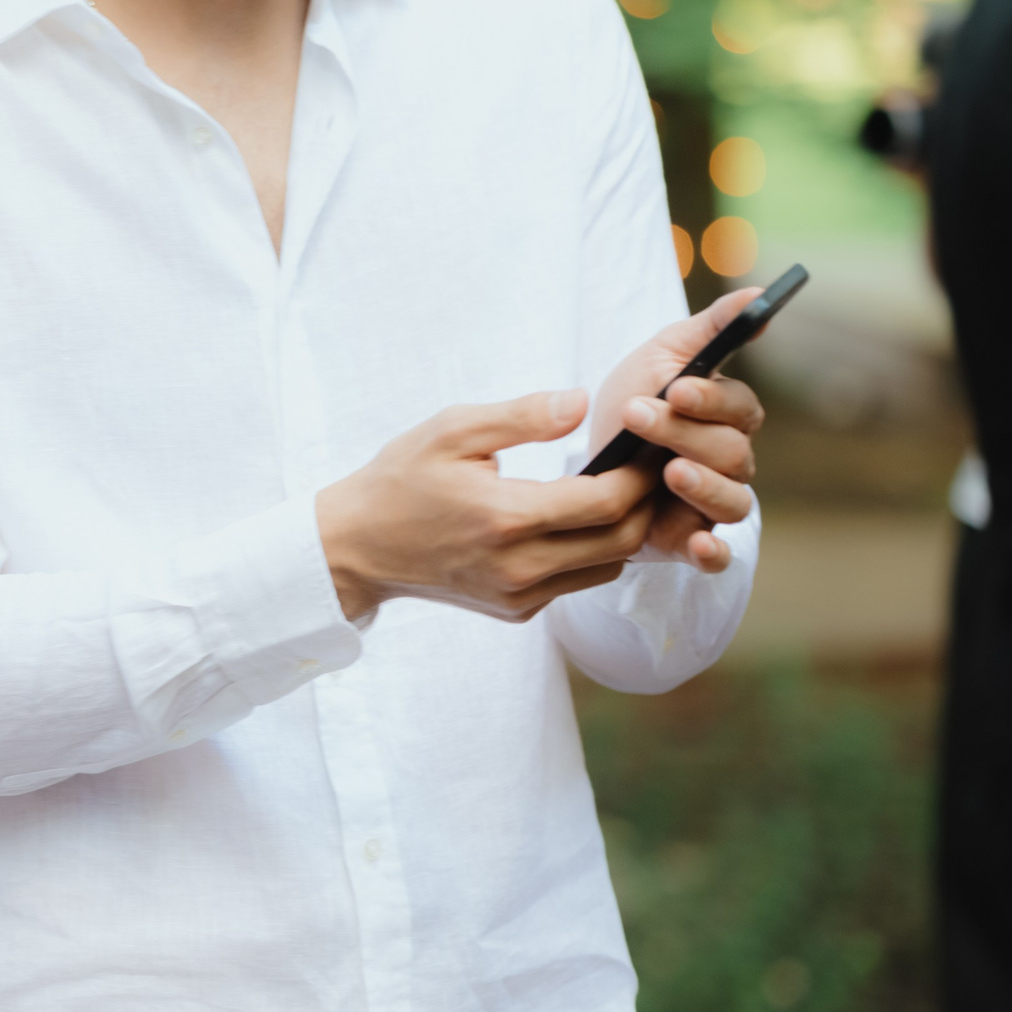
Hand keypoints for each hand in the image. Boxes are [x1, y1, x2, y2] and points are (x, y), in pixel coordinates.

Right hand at [317, 390, 656, 622]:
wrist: (358, 546)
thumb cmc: (401, 478)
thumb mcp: (451, 431)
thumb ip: (521, 416)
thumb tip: (579, 402)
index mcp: (505, 517)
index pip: (606, 501)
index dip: (640, 473)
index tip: (651, 445)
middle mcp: (519, 566)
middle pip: (622, 540)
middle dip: (646, 502)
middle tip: (653, 466)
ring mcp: (520, 594)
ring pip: (609, 566)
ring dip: (626, 530)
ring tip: (625, 490)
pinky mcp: (517, 610)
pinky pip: (577, 581)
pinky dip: (593, 551)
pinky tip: (583, 518)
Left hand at [586, 288, 765, 573]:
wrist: (586, 460)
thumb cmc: (631, 400)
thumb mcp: (661, 356)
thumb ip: (710, 328)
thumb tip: (758, 293)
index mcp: (727, 417)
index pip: (738, 408)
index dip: (711, 400)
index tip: (677, 388)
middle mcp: (729, 462)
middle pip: (731, 453)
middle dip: (684, 434)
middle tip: (638, 417)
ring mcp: (710, 503)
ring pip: (732, 501)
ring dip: (704, 487)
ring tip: (670, 472)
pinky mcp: (688, 539)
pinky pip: (716, 554)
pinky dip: (712, 553)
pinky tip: (695, 544)